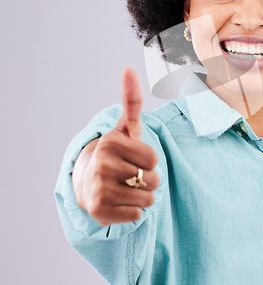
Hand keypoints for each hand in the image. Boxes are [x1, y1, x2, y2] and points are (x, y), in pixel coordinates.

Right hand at [73, 68, 159, 225]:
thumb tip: (129, 69)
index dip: (149, 161)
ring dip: (142, 196)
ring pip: (147, 199)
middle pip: (153, 180)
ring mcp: (98, 189)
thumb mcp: (125, 128)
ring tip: (125, 188)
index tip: (133, 158)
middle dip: (148, 179)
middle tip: (130, 175)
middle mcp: (102, 165)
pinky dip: (133, 211)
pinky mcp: (99, 212)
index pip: (154, 160)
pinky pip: (137, 215)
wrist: (87, 183)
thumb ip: (131, 101)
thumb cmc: (116, 154)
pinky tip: (119, 202)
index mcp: (110, 142)